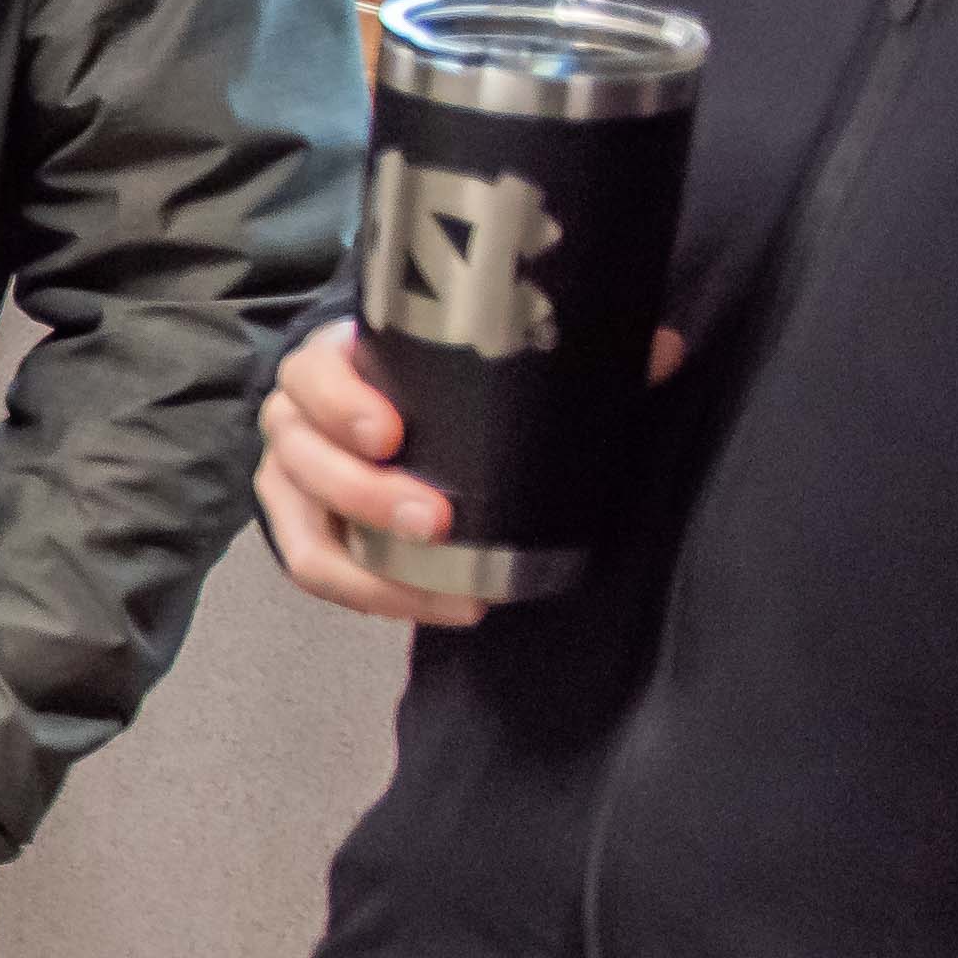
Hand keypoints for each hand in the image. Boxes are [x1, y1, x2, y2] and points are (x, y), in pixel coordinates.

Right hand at [257, 313, 684, 625]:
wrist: (378, 404)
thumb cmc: (430, 377)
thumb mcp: (477, 355)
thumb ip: (561, 350)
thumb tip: (666, 349)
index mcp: (330, 365)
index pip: (313, 378)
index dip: (341, 405)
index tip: (392, 433)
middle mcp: (296, 422)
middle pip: (305, 458)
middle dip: (365, 494)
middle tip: (434, 521)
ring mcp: (291, 480)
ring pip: (303, 525)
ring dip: (367, 564)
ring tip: (444, 592)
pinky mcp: (305, 529)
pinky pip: (317, 569)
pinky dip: (369, 595)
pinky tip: (437, 608)